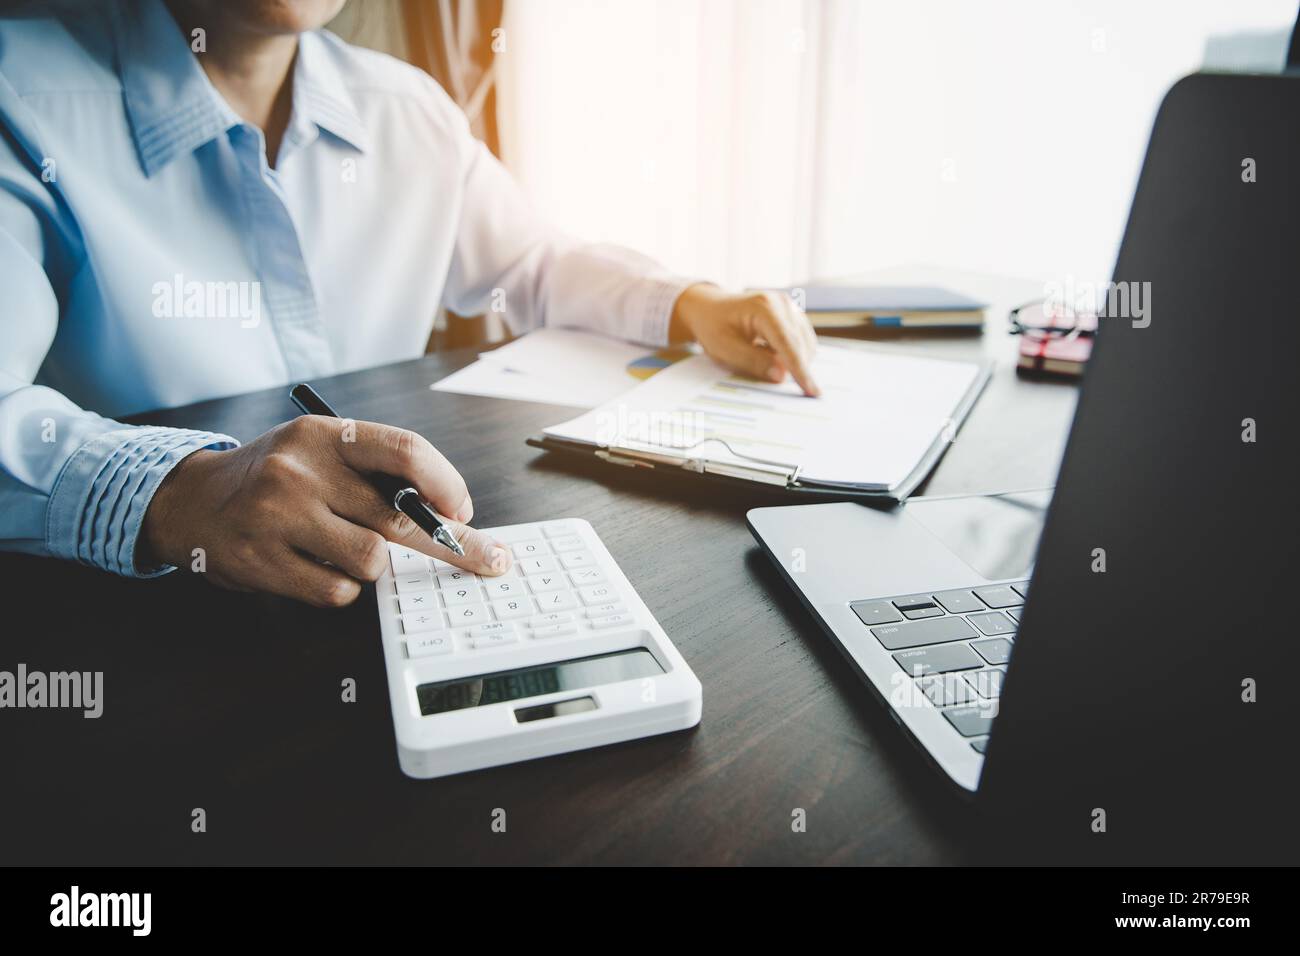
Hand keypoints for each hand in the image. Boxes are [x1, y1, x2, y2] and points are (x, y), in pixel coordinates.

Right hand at [140, 417, 511, 606]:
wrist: (191, 502)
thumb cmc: (275, 478)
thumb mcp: (320, 451)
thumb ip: (377, 474)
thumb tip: (450, 515)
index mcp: (325, 435)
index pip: (406, 451)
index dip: (447, 485)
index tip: (464, 512)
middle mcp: (301, 471)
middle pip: (401, 518)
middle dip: (455, 545)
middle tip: (489, 560)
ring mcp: (278, 517)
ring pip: (371, 560)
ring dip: (372, 565)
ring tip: (341, 548)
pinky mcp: (262, 562)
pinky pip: (336, 591)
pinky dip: (339, 588)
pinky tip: (312, 566)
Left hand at [669, 283, 820, 395]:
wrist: (709, 308)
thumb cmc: (713, 327)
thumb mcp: (724, 349)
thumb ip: (753, 362)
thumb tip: (782, 376)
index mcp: (764, 307)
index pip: (788, 344)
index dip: (800, 370)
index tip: (812, 391)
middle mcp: (782, 303)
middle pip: (801, 344)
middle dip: (796, 368)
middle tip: (772, 380)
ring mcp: (790, 306)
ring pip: (806, 344)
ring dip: (793, 361)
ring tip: (762, 358)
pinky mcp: (793, 314)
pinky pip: (802, 341)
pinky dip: (792, 354)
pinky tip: (769, 353)